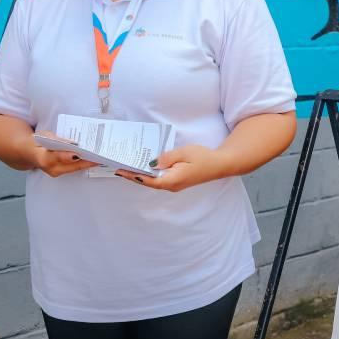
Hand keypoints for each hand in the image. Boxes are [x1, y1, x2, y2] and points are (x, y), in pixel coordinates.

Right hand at [32, 133, 97, 177]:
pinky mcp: (61, 173)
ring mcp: (56, 173)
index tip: (79, 154)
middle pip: (72, 166)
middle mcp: (51, 169)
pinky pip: (74, 168)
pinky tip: (93, 159)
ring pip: (75, 168)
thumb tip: (72, 142)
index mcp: (44, 158)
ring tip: (100, 157)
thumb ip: (58, 140)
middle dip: (86, 161)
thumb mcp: (46, 135)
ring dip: (88, 163)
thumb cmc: (38, 141)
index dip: (69, 156)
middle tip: (99, 156)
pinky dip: (83, 163)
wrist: (29, 152)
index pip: (58, 157)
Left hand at [116, 145, 230, 192]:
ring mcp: (174, 184)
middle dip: (133, 175)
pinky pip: (160, 178)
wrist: (219, 164)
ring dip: (140, 174)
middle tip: (118, 167)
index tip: (121, 171)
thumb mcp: (184, 153)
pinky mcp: (177, 181)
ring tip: (127, 166)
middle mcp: (171, 185)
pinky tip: (144, 166)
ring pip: (153, 181)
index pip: (148, 180)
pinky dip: (150, 173)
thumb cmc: (203, 157)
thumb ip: (167, 157)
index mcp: (172, 180)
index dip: (133, 176)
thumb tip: (152, 162)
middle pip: (148, 182)